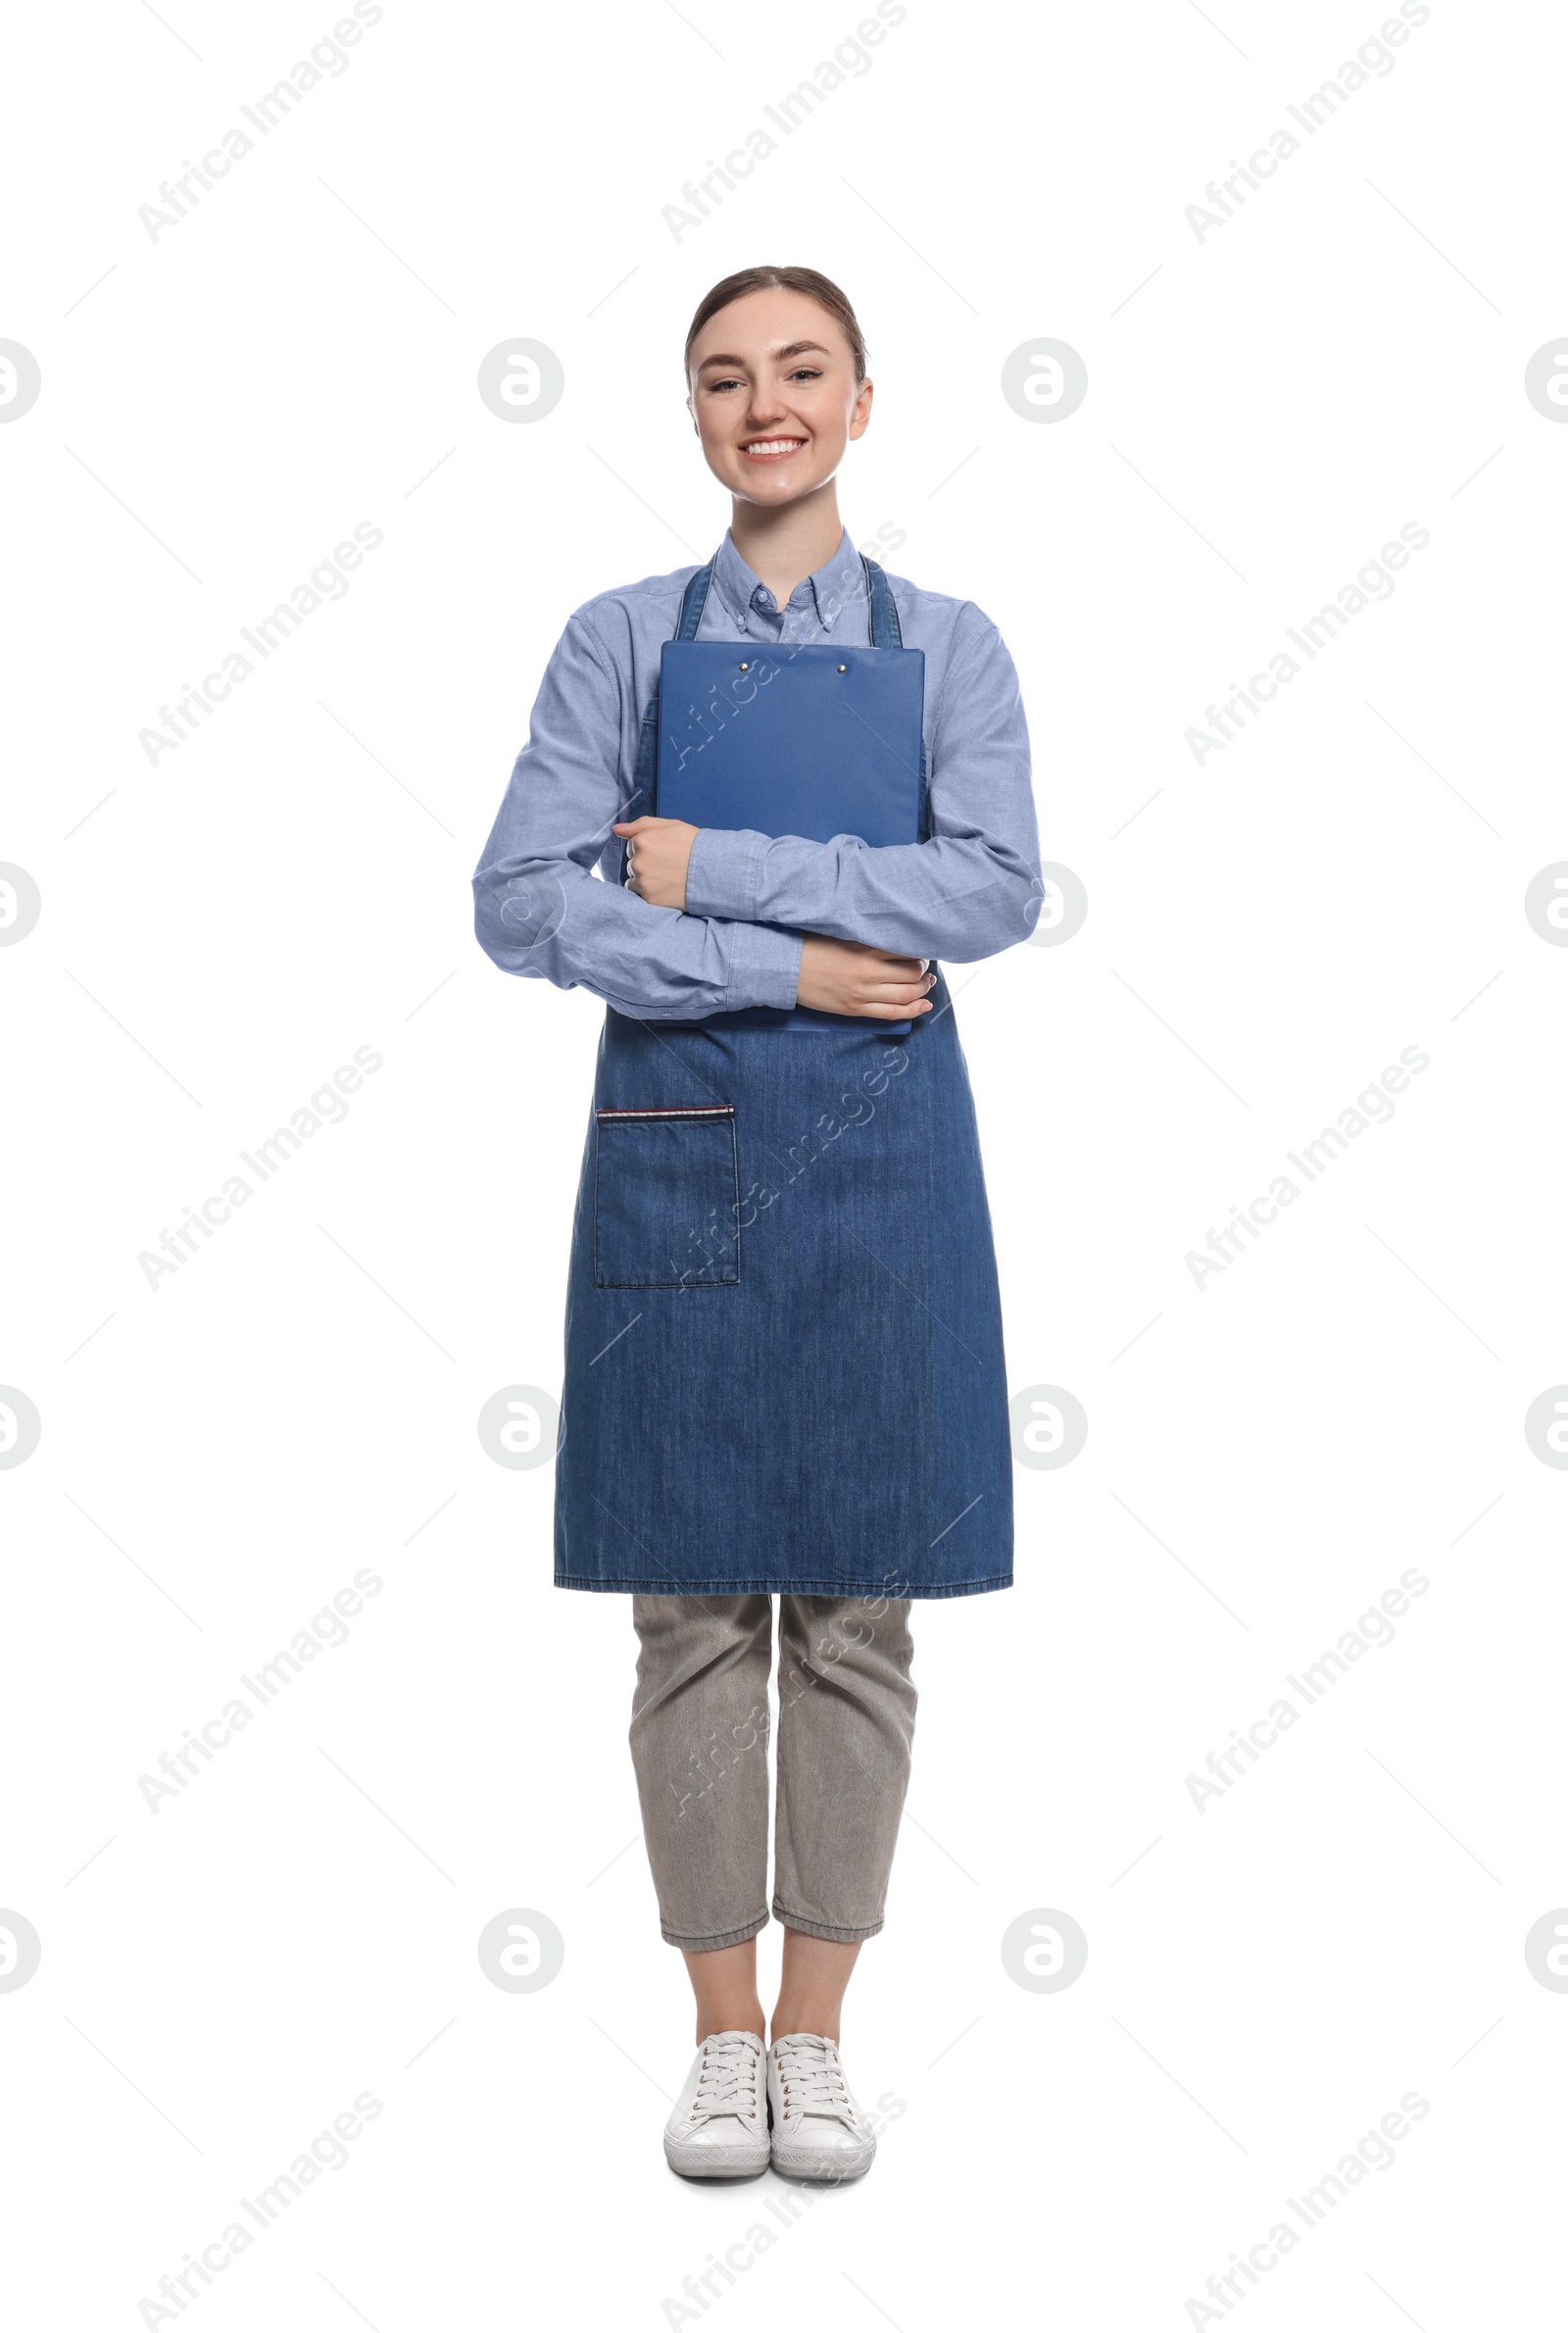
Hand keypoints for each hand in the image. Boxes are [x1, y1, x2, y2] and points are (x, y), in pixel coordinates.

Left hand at [613, 815, 699, 909]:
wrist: (714, 871)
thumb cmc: (694, 845)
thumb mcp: (670, 825)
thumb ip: (640, 825)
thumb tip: (616, 830)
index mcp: (641, 841)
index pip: (633, 845)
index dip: (650, 848)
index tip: (665, 852)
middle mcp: (638, 862)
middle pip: (632, 864)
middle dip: (646, 865)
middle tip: (669, 866)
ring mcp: (643, 882)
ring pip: (634, 881)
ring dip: (646, 881)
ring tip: (667, 879)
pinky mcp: (649, 900)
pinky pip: (639, 896)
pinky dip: (650, 894)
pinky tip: (665, 889)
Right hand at [796, 935, 934, 1020]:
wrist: (785, 968)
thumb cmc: (810, 945)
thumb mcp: (841, 932)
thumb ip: (868, 935)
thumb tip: (894, 934)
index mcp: (865, 948)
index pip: (907, 950)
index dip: (920, 949)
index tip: (921, 947)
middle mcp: (868, 972)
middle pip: (912, 973)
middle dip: (924, 969)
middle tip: (925, 965)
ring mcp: (862, 993)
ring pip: (907, 994)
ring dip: (923, 989)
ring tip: (928, 983)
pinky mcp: (855, 1009)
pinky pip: (892, 1013)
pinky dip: (913, 1010)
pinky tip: (925, 1005)